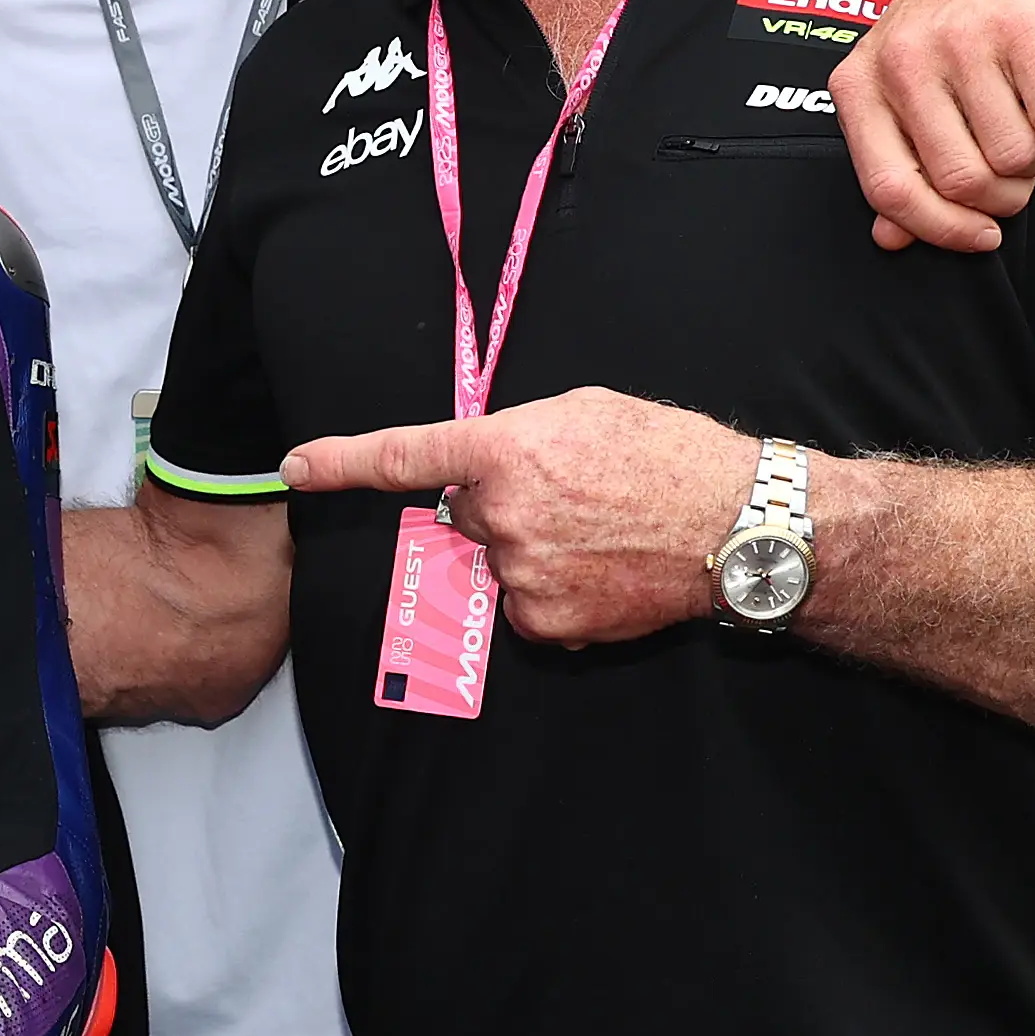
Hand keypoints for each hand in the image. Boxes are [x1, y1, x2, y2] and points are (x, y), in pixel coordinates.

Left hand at [281, 386, 751, 645]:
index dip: (341, 462)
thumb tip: (484, 466)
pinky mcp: (549, 623)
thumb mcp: (584, 411)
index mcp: (504, 451)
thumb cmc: (669, 453)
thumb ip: (518, 436)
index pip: (404, 456)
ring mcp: (522, 575)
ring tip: (600, 530)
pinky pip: (526, 604)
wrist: (738, 525)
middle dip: (501, 503)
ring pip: (499, 560)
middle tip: (571, 494)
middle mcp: (502, 516)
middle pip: (467, 513)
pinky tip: (602, 569)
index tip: (296, 467)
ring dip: (533, 547)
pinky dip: (556, 590)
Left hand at [831, 0, 1034, 253]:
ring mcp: (963, 45)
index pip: (889, 189)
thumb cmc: (943, 25)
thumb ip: (893, 160)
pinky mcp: (1025, 30)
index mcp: (860, 87)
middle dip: (1003, 198)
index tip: (980, 237)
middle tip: (1016, 178)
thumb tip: (893, 239)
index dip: (939, 229)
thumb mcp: (897, 86)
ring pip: (1015, 157)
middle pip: (961, 181)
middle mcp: (904, 65)